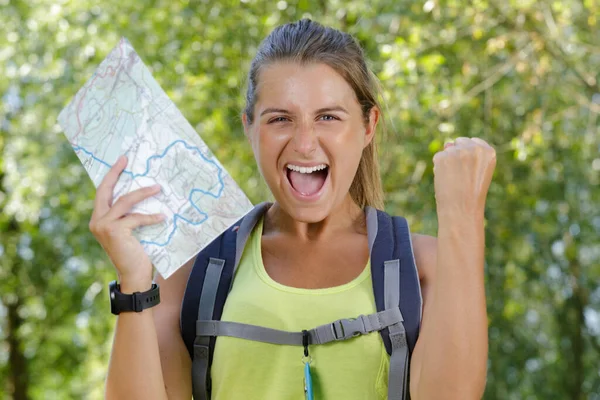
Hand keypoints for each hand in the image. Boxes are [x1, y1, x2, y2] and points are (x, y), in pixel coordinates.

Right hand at [88, 155, 165, 283]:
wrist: (134, 276)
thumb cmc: (135, 252)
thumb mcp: (130, 230)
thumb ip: (129, 214)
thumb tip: (145, 192)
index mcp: (98, 218)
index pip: (103, 192)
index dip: (111, 175)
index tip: (121, 160)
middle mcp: (97, 220)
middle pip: (106, 190)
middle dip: (116, 172)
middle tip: (126, 159)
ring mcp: (104, 226)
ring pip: (125, 201)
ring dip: (143, 193)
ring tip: (158, 188)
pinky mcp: (115, 231)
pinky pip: (136, 217)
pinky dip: (151, 217)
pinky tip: (162, 216)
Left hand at [432, 137, 495, 217]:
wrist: (462, 208)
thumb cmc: (471, 193)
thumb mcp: (478, 171)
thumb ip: (468, 154)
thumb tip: (447, 143)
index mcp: (488, 152)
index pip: (474, 142)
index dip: (468, 155)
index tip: (469, 168)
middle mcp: (474, 148)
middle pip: (459, 142)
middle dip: (456, 154)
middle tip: (460, 174)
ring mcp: (458, 151)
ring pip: (447, 149)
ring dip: (447, 161)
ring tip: (454, 178)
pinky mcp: (443, 157)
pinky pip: (438, 157)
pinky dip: (438, 167)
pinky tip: (445, 178)